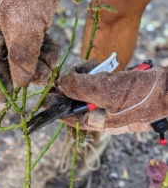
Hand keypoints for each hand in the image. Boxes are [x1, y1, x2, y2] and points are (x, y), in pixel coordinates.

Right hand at [0, 0, 69, 101]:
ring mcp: (15, 27)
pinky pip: (36, 45)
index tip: (6, 102)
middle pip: (10, 62)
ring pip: (26, 56)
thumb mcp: (23, 25)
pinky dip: (46, 51)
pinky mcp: (31, 23)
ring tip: (52, 63)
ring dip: (40, 62)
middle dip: (28, 72)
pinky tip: (54, 51)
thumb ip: (20, 57)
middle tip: (44, 78)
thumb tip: (20, 83)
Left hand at [46, 60, 167, 134]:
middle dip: (74, 85)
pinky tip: (99, 66)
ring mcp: (110, 101)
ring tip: (91, 66)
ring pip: (88, 89)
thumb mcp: (108, 92)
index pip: (70, 117)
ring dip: (86, 75)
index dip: (57, 107)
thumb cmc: (142, 96)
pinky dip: (96, 73)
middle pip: (78, 101)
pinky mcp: (117, 90)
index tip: (45, 98)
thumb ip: (82, 89)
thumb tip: (62, 84)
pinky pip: (99, 82)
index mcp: (99, 122)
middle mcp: (102, 114)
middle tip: (73, 72)